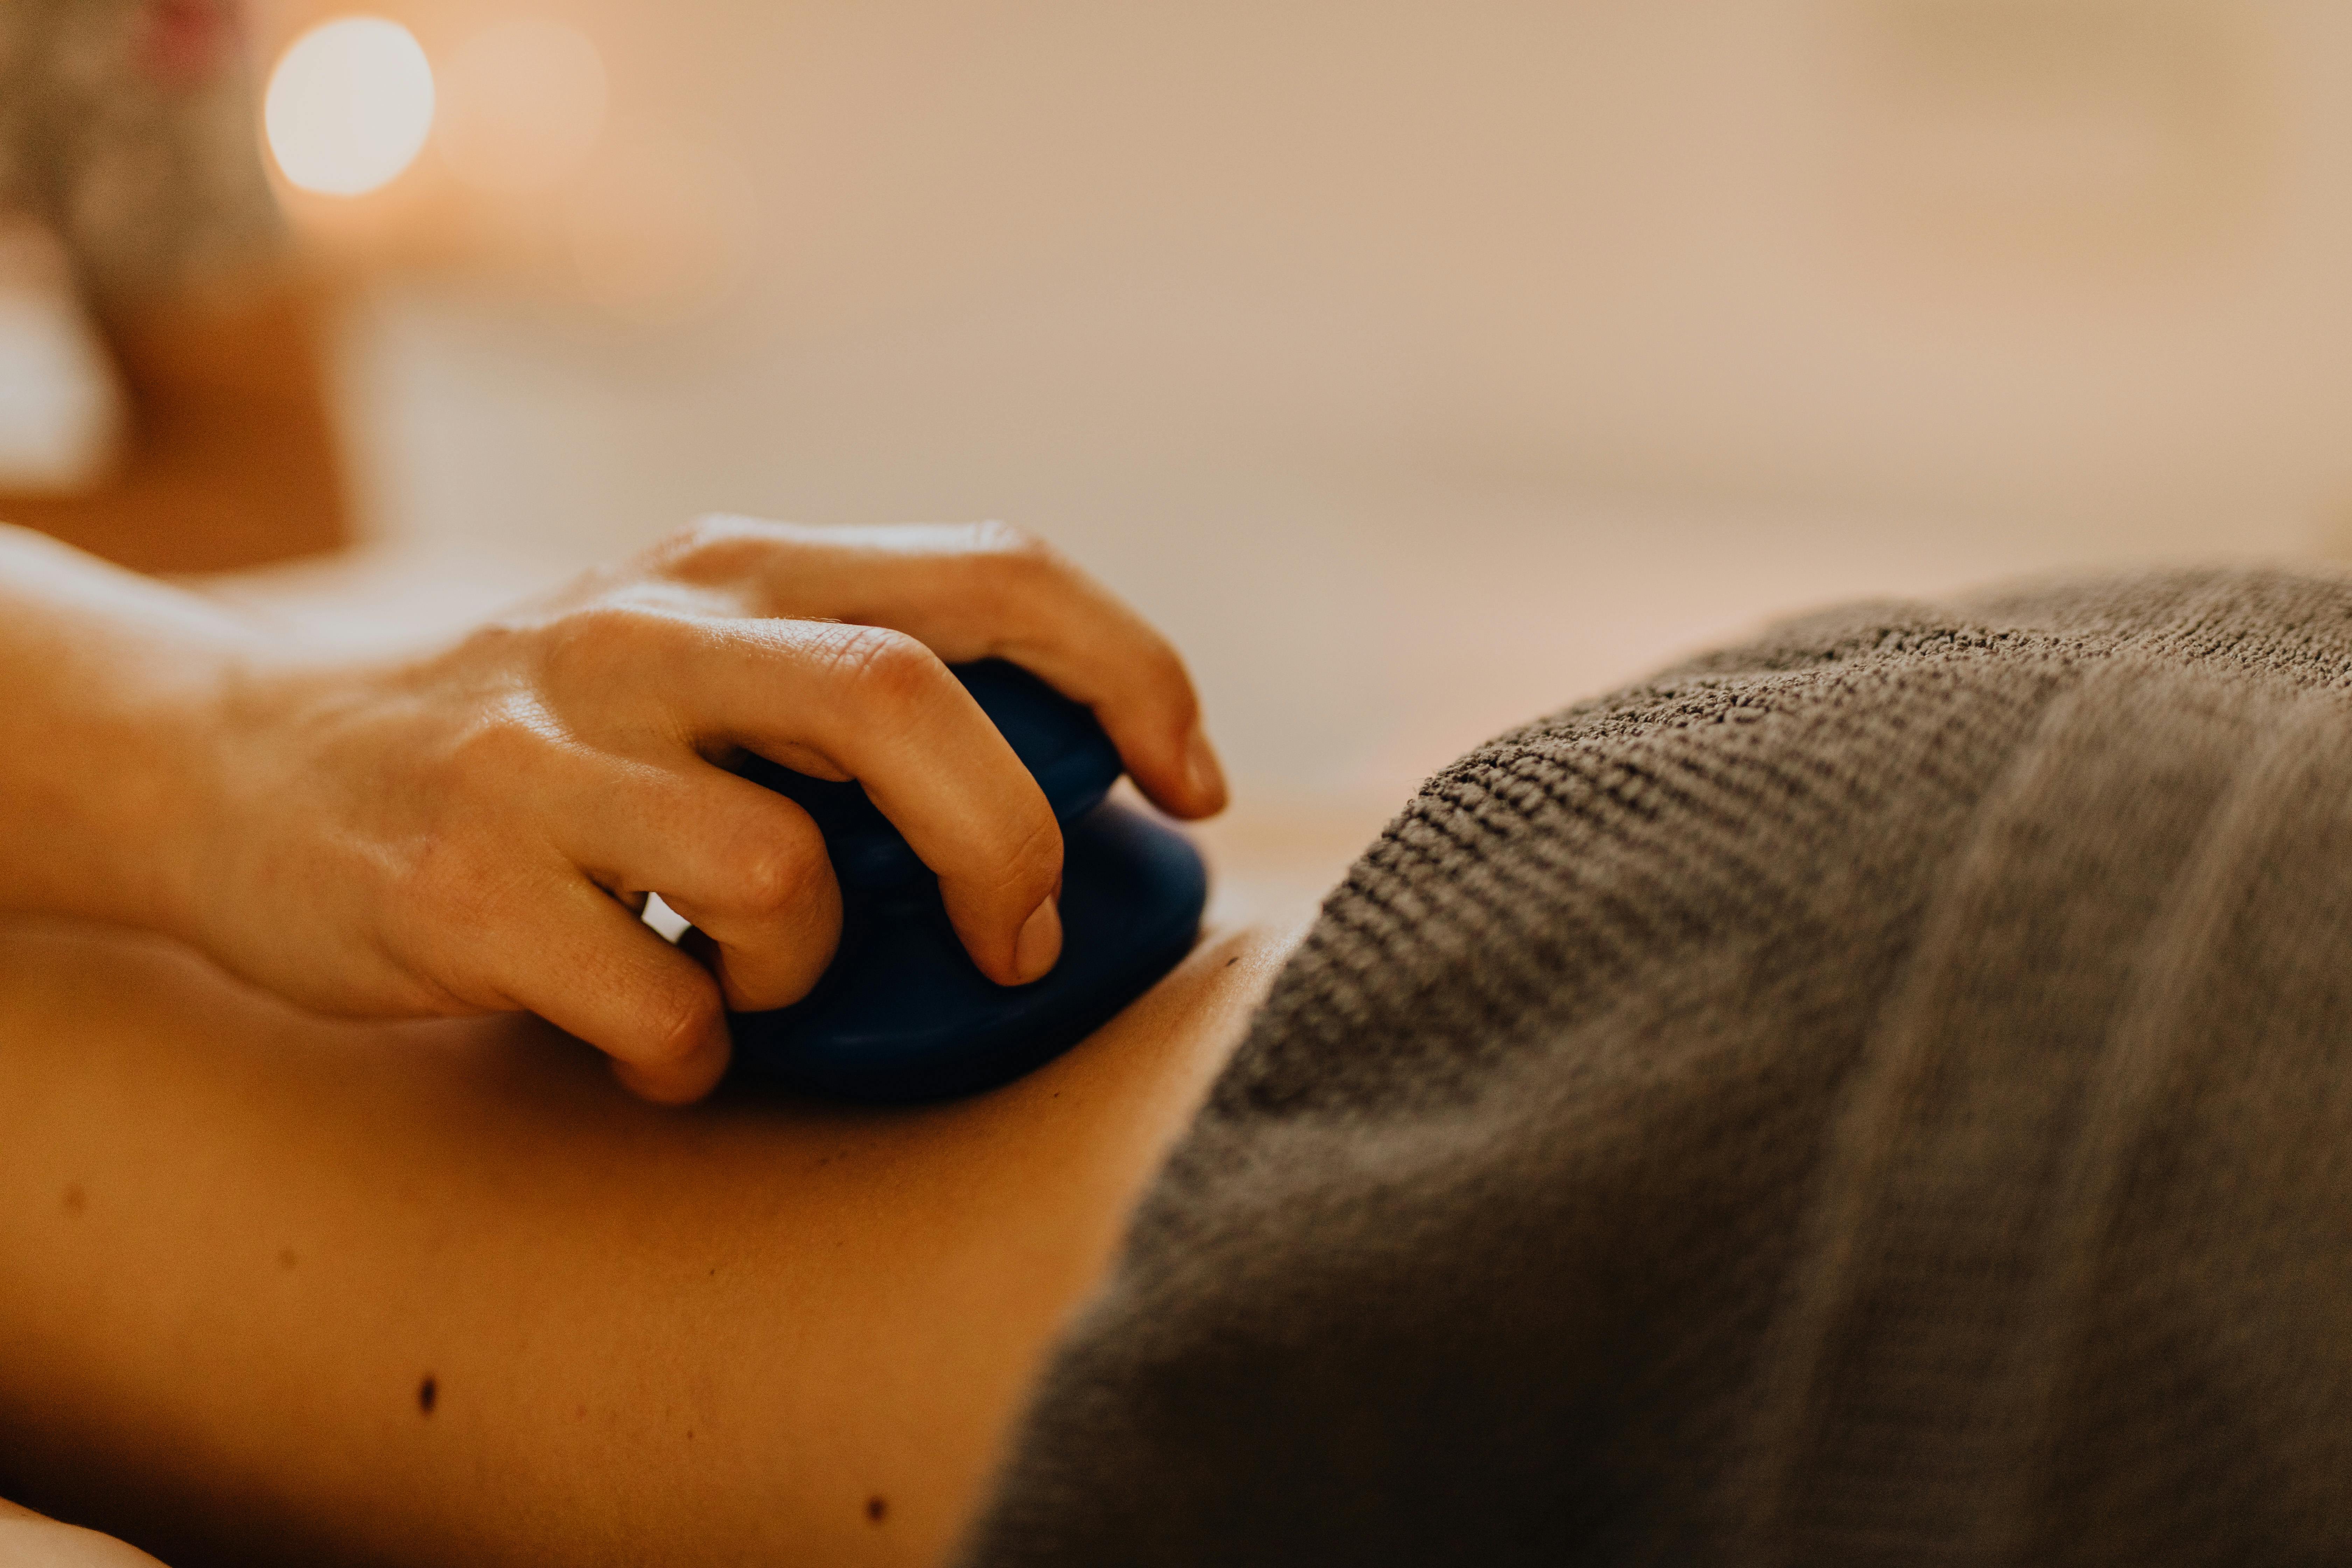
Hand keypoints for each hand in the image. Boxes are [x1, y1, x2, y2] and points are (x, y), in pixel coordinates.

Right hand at [176, 518, 1225, 1102]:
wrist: (242, 765)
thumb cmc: (533, 740)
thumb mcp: (687, 657)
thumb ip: (844, 688)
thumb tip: (1066, 799)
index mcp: (733, 567)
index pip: (993, 572)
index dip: (1130, 672)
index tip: (1188, 785)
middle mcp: (643, 632)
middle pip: (905, 701)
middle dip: (1008, 842)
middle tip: (1016, 944)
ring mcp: (539, 756)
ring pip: (779, 872)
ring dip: (812, 967)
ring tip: (755, 985)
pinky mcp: (451, 884)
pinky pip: (654, 1002)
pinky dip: (692, 1052)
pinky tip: (660, 1044)